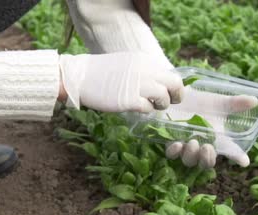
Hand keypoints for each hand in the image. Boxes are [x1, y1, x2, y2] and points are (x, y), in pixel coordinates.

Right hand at [65, 0, 255, 167]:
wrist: (79, 76)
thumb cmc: (103, 73)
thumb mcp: (129, 64)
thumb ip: (146, 71)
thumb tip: (163, 84)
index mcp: (146, 61)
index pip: (172, 73)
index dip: (175, 86)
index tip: (172, 93)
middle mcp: (145, 70)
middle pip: (175, 83)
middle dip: (177, 95)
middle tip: (171, 102)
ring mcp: (137, 85)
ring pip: (164, 96)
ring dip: (162, 104)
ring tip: (153, 106)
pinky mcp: (128, 99)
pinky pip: (148, 108)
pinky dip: (147, 111)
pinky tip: (139, 109)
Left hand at [164, 90, 257, 168]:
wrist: (179, 97)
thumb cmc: (202, 102)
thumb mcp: (220, 102)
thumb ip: (236, 103)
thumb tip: (255, 100)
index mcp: (217, 139)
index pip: (231, 151)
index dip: (239, 157)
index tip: (245, 161)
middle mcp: (203, 145)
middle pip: (207, 162)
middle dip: (208, 159)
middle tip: (208, 148)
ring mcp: (187, 145)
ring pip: (189, 161)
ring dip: (191, 155)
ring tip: (192, 142)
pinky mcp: (171, 141)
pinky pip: (171, 154)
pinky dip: (174, 151)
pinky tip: (177, 144)